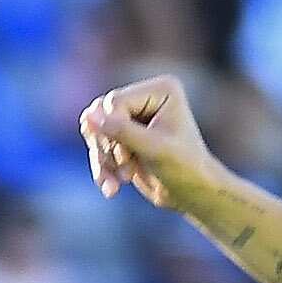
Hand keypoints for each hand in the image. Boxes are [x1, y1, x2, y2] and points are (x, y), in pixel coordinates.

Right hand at [80, 75, 221, 213]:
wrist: (193, 193)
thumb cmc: (184, 168)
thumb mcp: (154, 150)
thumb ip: (121, 131)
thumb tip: (88, 115)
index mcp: (162, 89)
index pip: (115, 102)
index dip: (112, 131)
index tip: (128, 158)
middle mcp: (146, 96)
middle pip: (101, 114)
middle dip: (108, 148)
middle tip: (125, 174)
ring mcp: (134, 114)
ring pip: (95, 130)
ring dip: (102, 161)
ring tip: (116, 185)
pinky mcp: (124, 134)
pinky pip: (96, 144)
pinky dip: (101, 167)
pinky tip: (111, 189)